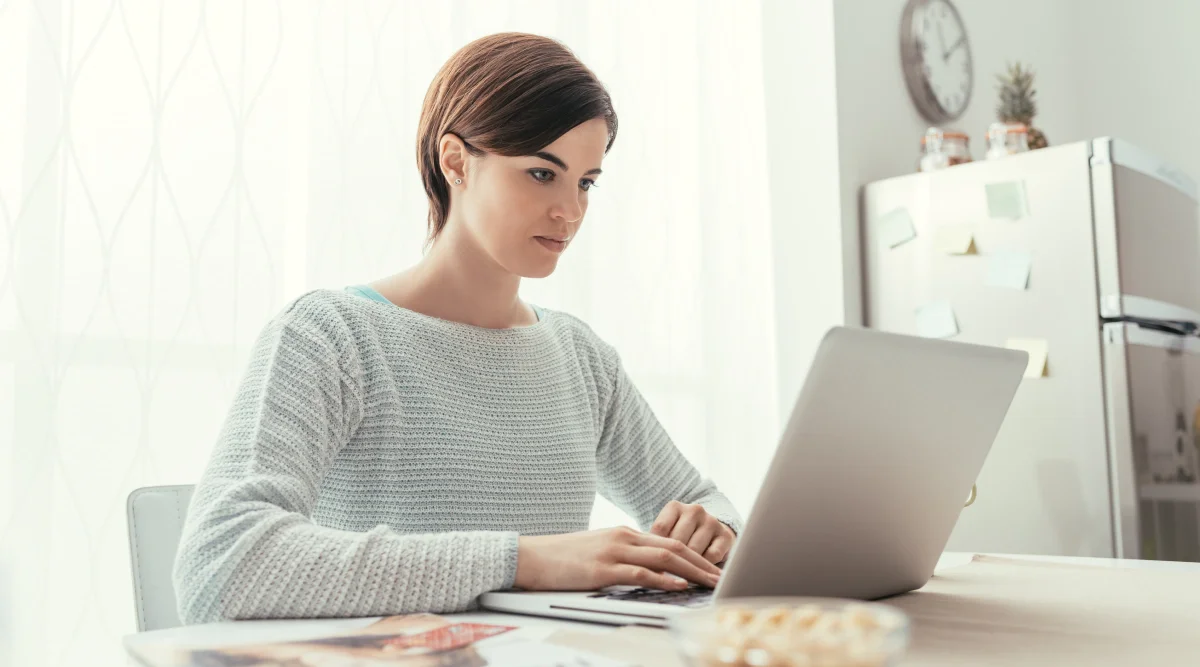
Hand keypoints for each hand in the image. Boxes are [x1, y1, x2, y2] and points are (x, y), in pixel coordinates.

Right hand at [514, 526, 722, 591]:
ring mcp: (613, 552)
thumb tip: (647, 572)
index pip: (669, 541)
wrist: (529, 556)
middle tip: (721, 576)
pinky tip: (677, 585)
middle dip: (701, 562)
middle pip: (673, 546)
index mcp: (623, 534)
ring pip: (663, 557)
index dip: (695, 555)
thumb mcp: (597, 552)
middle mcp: (623, 538)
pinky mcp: (602, 569)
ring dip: (691, 571)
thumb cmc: (561, 558)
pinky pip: (639, 572)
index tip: (712, 568)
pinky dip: (662, 578)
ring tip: (710, 582)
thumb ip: (622, 557)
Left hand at [650, 500, 735, 565]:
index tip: (653, 562)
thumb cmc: (681, 537)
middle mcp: (694, 510)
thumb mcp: (666, 534)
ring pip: (694, 550)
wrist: (711, 534)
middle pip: (677, 541)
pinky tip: (699, 570)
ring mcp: (711, 521)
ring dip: (688, 565)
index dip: (655, 549)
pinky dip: (704, 567)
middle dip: (671, 560)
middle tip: (667, 573)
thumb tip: (650, 563)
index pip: (660, 529)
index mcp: (675, 507)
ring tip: (682, 574)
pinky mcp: (726, 536)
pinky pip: (711, 557)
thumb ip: (657, 543)